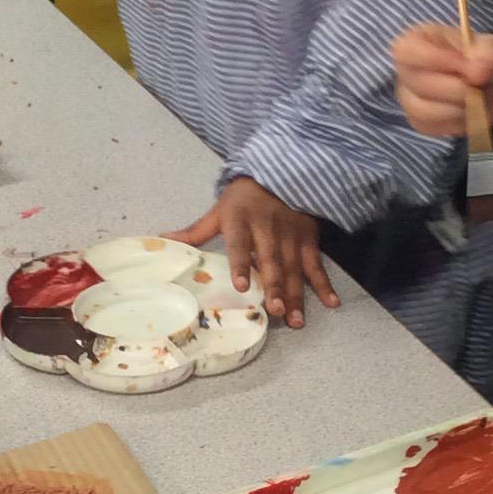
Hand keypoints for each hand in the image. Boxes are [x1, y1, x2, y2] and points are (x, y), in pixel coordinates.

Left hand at [174, 179, 340, 328]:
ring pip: (294, 268)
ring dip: (296, 295)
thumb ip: (195, 232)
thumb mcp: (219, 210)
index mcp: (241, 221)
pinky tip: (331, 303)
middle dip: (274, 287)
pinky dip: (324, 285)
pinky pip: (316, 265)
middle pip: (271, 262)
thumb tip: (161, 241)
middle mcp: (267, 230)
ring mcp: (290, 236)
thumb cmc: (244, 198)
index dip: (241, 264)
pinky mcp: (308, 239)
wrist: (281, 173)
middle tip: (275, 311)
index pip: (239, 244)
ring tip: (295, 320)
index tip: (242, 286)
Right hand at [392, 23, 492, 136]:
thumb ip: (489, 55)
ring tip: (487, 99)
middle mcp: (405, 72)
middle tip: (487, 86)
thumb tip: (478, 72)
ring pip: (426, 113)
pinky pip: (438, 128)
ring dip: (464, 108)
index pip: (407, 51)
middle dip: (460, 89)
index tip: (468, 67)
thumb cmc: (487, 59)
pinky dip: (463, 123)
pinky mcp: (422, 123)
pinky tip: (477, 112)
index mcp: (416, 42)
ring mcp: (410, 100)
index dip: (437, 60)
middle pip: (420, 86)